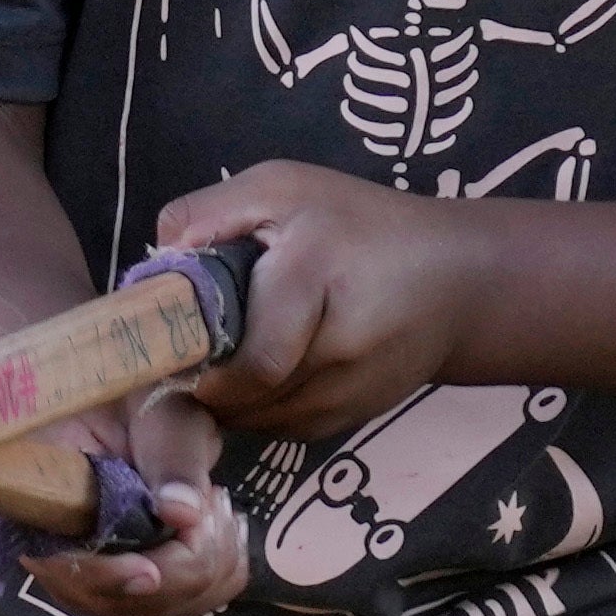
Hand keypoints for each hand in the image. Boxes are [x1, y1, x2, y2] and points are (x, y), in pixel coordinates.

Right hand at [0, 382, 251, 615]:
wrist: (153, 404)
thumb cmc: (150, 396)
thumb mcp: (164, 413)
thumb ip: (172, 457)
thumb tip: (181, 512)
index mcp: (43, 496)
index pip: (58, 564)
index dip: (105, 579)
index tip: (151, 572)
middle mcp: (57, 548)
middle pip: (112, 603)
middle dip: (178, 569)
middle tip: (214, 505)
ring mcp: (94, 573)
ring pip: (151, 611)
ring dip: (204, 570)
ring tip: (219, 507)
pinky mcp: (132, 583)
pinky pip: (179, 607)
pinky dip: (217, 578)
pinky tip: (225, 530)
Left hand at [156, 160, 484, 440]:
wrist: (460, 282)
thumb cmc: (362, 224)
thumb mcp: (283, 187)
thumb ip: (210, 213)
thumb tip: (155, 268)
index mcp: (314, 275)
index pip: (248, 357)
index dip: (200, 365)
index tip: (174, 350)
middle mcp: (340, 347)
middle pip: (248, 395)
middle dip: (207, 383)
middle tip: (188, 355)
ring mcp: (351, 393)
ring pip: (261, 420)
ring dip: (232, 399)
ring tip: (226, 358)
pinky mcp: (353, 418)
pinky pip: (284, 428)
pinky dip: (261, 408)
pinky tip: (263, 372)